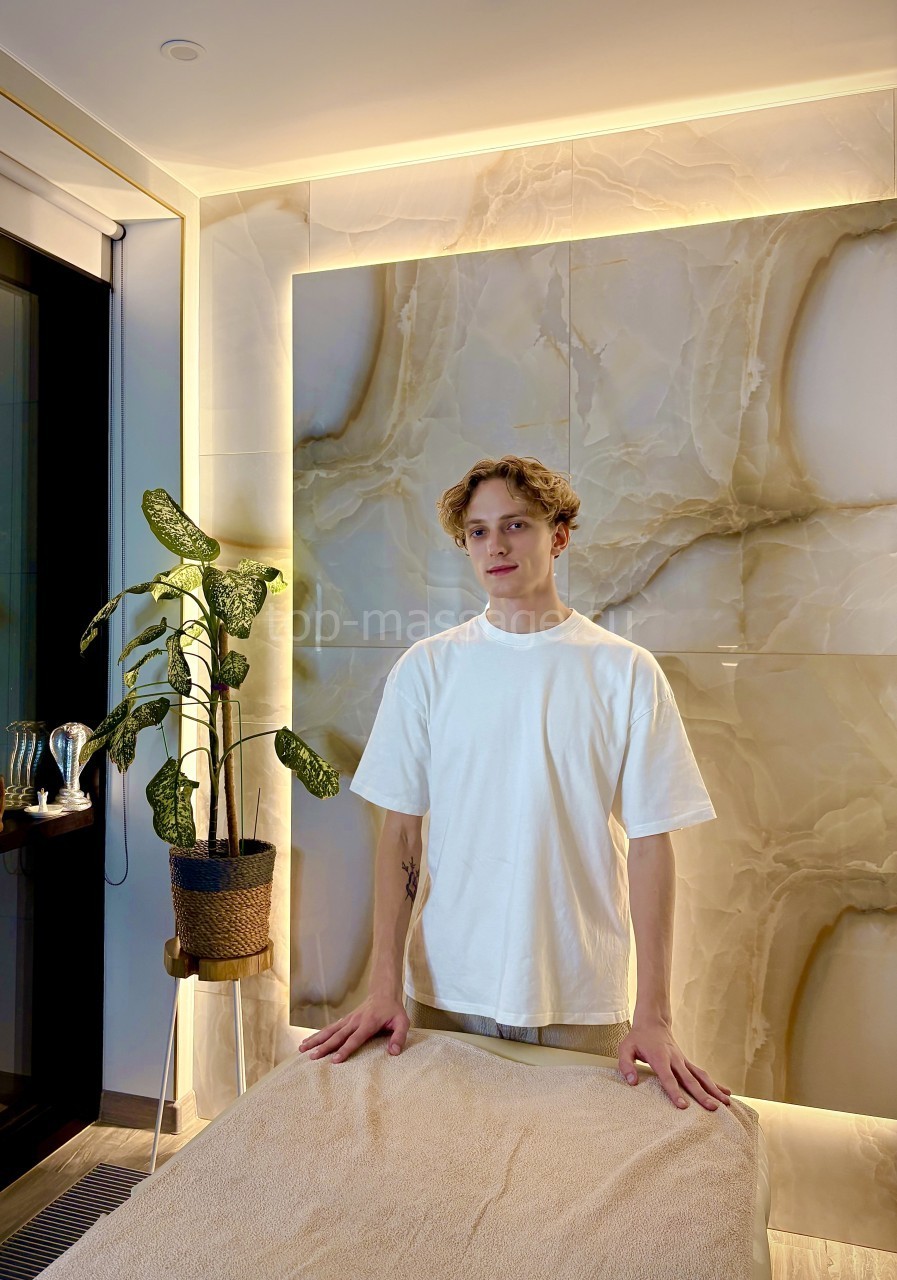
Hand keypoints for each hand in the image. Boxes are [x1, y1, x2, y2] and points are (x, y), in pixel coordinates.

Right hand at [298, 993, 409, 1063]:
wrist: (383, 992)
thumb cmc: (393, 1010)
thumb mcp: (403, 1022)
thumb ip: (399, 1037)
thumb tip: (394, 1052)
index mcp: (368, 1023)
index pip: (355, 1039)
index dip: (345, 1050)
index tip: (334, 1060)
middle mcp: (355, 1021)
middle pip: (337, 1036)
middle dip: (324, 1047)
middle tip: (312, 1057)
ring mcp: (348, 1020)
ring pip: (329, 1031)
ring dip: (316, 1040)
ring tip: (302, 1049)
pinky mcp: (345, 1020)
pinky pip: (330, 1028)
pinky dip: (318, 1035)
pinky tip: (307, 1042)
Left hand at [617, 1019, 732, 1110]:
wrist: (653, 1022)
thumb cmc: (637, 1038)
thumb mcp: (625, 1048)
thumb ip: (626, 1065)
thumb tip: (632, 1082)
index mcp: (659, 1058)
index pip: (668, 1078)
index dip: (674, 1092)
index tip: (684, 1106)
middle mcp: (675, 1059)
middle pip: (689, 1079)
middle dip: (701, 1094)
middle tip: (713, 1108)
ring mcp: (683, 1060)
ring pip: (701, 1076)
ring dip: (714, 1089)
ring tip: (726, 1103)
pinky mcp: (687, 1062)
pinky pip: (702, 1074)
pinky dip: (715, 1084)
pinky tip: (727, 1093)